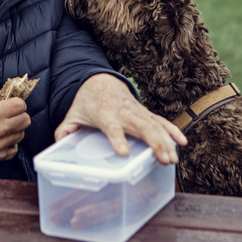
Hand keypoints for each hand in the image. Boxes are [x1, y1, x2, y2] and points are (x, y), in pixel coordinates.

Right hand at [0, 85, 30, 166]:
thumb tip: (1, 93)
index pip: (21, 105)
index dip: (17, 102)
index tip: (12, 104)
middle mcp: (0, 129)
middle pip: (25, 120)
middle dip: (20, 115)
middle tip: (11, 115)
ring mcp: (0, 144)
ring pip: (21, 134)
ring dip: (15, 129)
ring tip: (4, 127)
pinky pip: (14, 149)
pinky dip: (10, 144)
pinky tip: (2, 139)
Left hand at [55, 74, 186, 163]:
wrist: (101, 82)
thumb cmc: (86, 103)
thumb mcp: (72, 115)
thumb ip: (64, 131)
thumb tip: (59, 145)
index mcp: (104, 113)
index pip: (112, 127)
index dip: (117, 138)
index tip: (124, 153)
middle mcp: (124, 112)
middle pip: (141, 127)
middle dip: (154, 143)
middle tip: (163, 159)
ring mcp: (137, 112)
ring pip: (155, 125)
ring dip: (166, 142)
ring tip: (172, 160)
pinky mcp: (145, 113)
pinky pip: (161, 121)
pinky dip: (172, 131)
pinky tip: (182, 142)